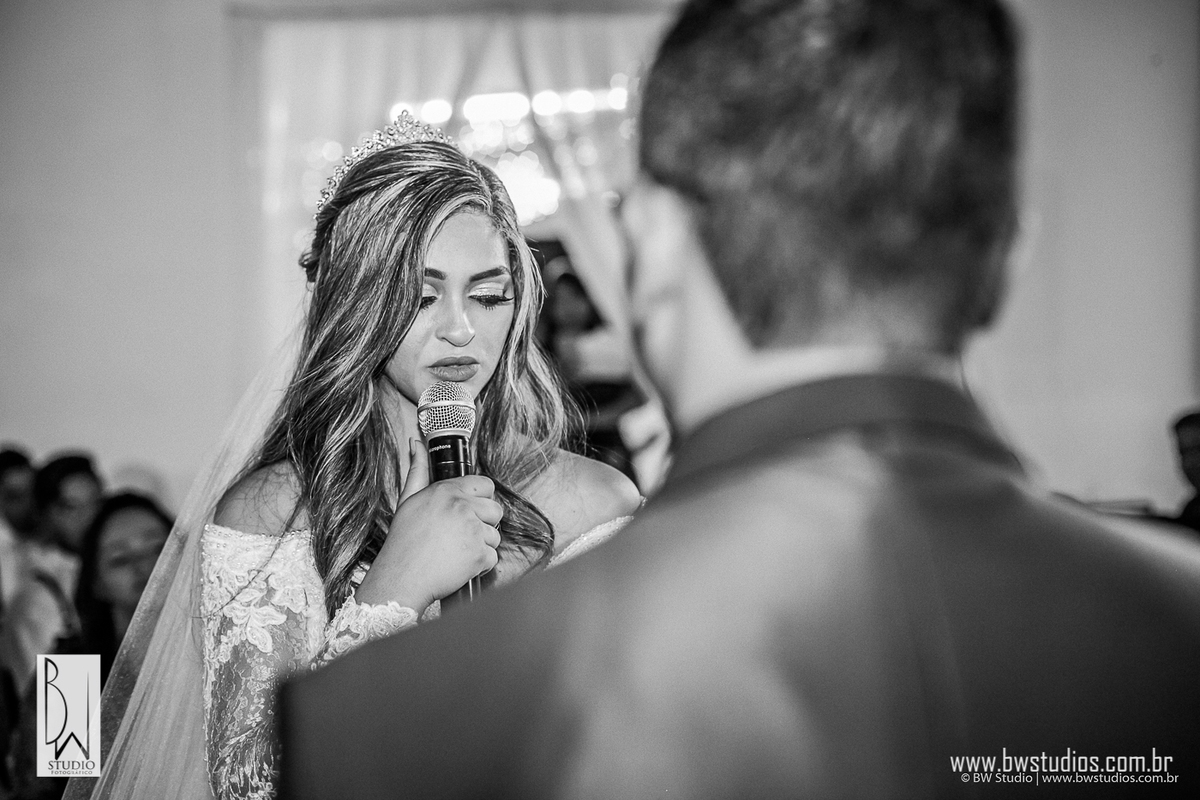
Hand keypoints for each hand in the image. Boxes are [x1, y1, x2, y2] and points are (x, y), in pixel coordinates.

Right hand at [353, 438, 501, 613]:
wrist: (400, 578)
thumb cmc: (403, 543)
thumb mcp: (407, 500)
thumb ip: (418, 470)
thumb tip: (416, 443)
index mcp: (447, 491)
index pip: (485, 484)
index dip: (481, 499)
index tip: (471, 512)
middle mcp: (461, 507)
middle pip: (496, 510)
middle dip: (484, 524)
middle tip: (461, 536)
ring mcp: (472, 530)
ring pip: (495, 536)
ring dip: (480, 546)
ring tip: (456, 552)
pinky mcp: (479, 554)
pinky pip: (493, 557)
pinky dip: (480, 566)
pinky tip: (460, 565)